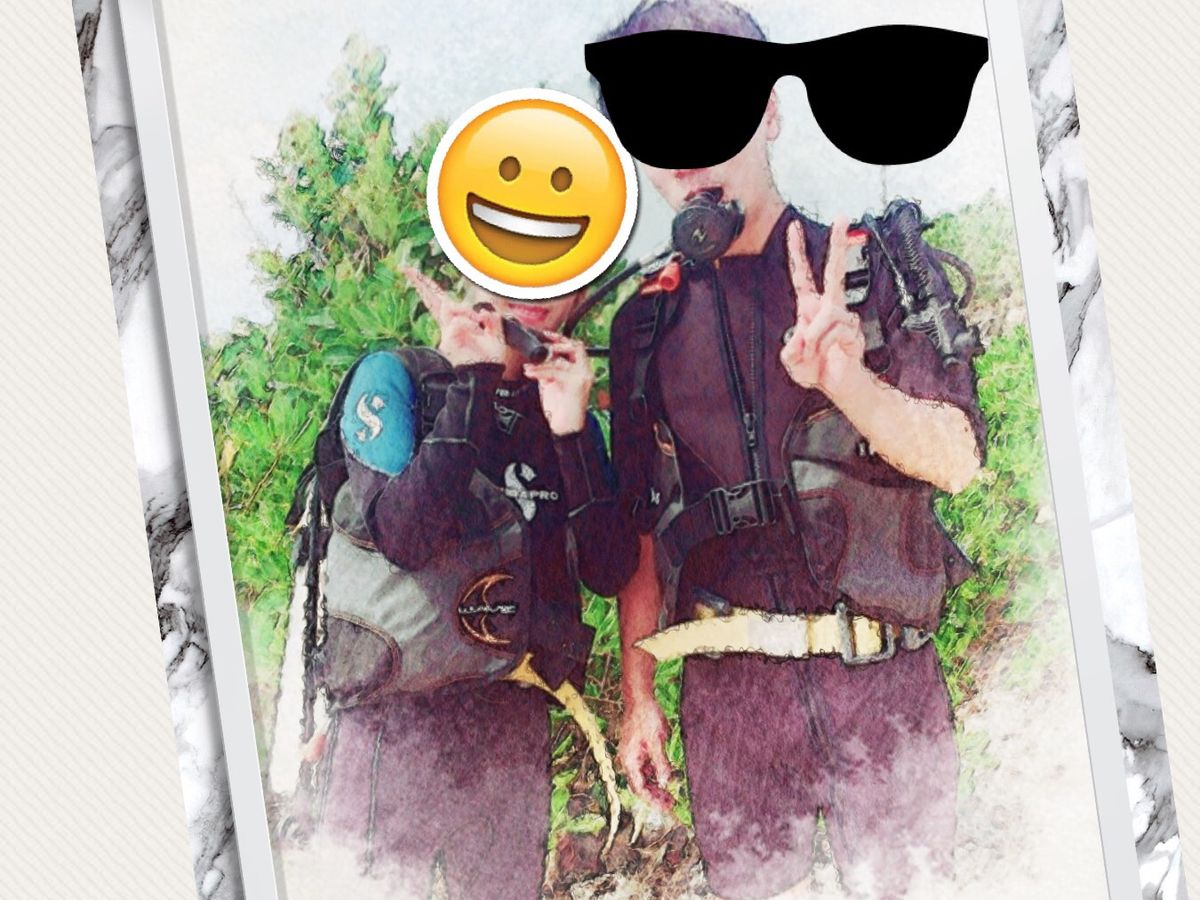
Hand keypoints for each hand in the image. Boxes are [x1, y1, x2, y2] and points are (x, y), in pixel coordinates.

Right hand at [403, 267, 504, 366]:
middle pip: (432, 299)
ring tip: (477, 325)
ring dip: (466, 312)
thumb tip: (481, 311)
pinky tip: (475, 331)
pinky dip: (470, 323)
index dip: (430, 288)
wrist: (485, 373)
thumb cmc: (489, 358)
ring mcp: (447, 330)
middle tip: (406, 269)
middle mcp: (449, 324)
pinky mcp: (449, 336)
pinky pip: (459, 320)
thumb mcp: (495, 333)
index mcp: (457, 321)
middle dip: (420, 283)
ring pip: (451, 307)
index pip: (441, 301)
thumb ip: (490, 319)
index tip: (415, 275)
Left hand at [523, 333, 592, 435]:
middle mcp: (585, 372)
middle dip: (557, 344)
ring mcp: (583, 377)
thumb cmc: (561, 409)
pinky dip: (541, 371)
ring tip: (530, 367)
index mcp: (582, 370)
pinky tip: (530, 372)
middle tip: (540, 348)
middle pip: (576, 346)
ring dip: (542, 362)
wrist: (566, 428)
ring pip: (562, 360)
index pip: (575, 347)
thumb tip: (538, 359)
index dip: (560, 339)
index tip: (546, 335)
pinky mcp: (577, 384)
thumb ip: (549, 370)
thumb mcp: (552, 384)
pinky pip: (556, 371)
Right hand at [618, 694, 673, 812]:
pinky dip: (655, 774)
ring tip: (670, 795)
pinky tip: (666, 777)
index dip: (652, 799)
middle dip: (655, 795)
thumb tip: (666, 782)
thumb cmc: (646, 717)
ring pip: (643, 777)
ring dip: (656, 786)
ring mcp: (632, 754)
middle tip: (671, 803)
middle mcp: (628, 760)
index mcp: (629, 760)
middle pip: (640, 785)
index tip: (666, 807)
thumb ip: (661, 763)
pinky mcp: (638, 749)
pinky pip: (646, 767)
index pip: (639, 788)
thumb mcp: (657, 741)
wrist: (639, 698)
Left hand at [780, 217, 867, 396]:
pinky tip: (827, 352)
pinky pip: (835, 331)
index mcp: (809, 307)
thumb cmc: (816, 368)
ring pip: (826, 314)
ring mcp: (843, 317)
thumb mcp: (791, 360)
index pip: (802, 274)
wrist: (837, 384)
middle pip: (834, 270)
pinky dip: (825, 344)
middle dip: (838, 244)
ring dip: (814, 338)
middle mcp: (828, 307)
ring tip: (813, 352)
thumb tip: (801, 337)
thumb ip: (790, 348)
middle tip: (842, 219)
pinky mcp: (853, 330)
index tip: (794, 229)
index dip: (797, 252)